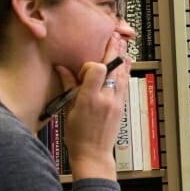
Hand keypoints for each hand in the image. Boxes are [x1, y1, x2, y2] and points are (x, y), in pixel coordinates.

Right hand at [59, 36, 131, 179]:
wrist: (93, 154)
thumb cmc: (77, 136)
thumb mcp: (68, 109)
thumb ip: (69, 86)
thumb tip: (62, 68)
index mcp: (89, 99)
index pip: (97, 70)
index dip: (92, 63)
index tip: (86, 66)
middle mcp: (105, 99)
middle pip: (112, 69)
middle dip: (113, 51)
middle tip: (114, 36)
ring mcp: (116, 103)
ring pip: (122, 75)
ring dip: (122, 58)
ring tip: (122, 44)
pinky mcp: (121, 107)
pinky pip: (125, 84)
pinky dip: (125, 72)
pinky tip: (126, 63)